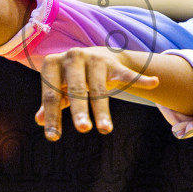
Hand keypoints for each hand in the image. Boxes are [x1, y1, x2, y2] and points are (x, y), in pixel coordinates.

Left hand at [35, 46, 157, 140]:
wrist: (94, 54)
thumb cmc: (70, 77)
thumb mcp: (58, 88)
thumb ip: (51, 103)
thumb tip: (40, 120)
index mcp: (52, 64)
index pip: (51, 94)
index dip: (53, 116)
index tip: (53, 137)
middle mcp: (73, 57)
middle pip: (76, 89)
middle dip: (80, 110)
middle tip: (82, 129)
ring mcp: (95, 59)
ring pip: (99, 88)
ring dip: (102, 110)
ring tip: (104, 129)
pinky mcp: (113, 62)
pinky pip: (126, 74)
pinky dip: (139, 79)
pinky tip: (153, 83)